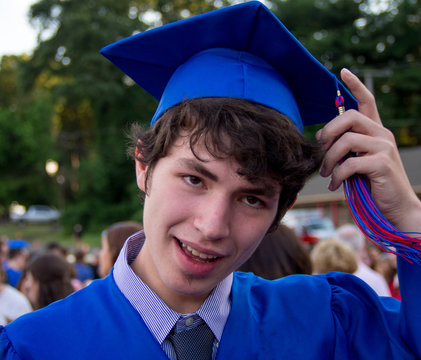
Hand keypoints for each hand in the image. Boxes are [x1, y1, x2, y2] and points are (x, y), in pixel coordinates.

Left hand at [316, 68, 420, 232]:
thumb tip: (320, 138)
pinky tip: (335, 185)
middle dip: (328, 132)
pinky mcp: (382, 164)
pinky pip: (350, 163)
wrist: (396, 208)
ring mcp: (384, 148)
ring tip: (326, 174)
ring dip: (328, 159)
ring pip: (346, 141)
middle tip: (320, 150)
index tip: (342, 72)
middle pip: (349, 116)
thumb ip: (345, 148)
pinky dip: (337, 175)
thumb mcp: (357, 162)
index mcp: (376, 132)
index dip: (355, 85)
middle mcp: (382, 134)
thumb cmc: (372, 185)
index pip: (368, 101)